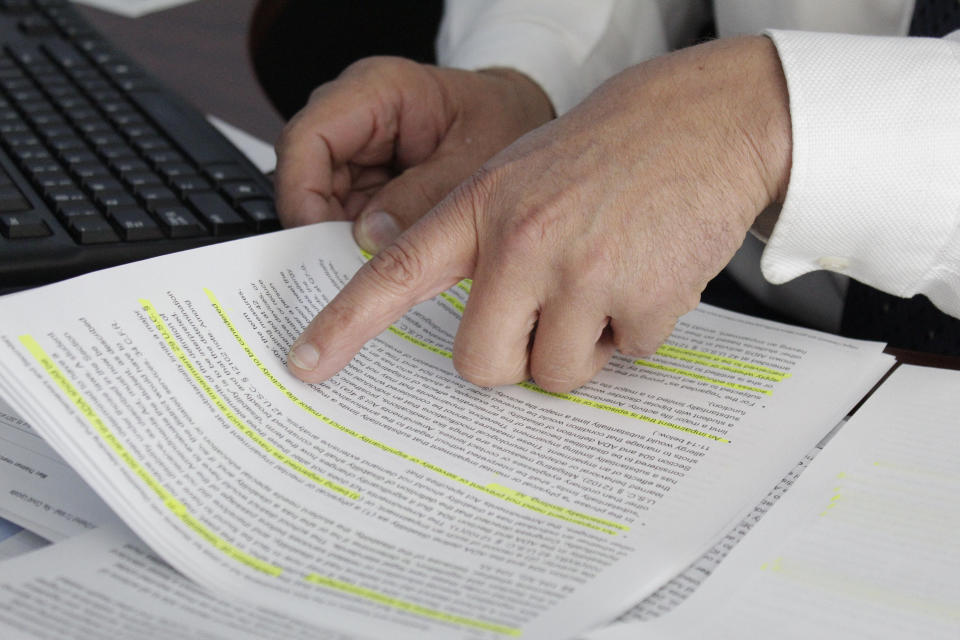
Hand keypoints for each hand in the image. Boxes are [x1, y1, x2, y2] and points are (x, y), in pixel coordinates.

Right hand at [274, 56, 552, 250]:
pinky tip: (382, 269)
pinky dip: (360, 244)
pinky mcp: (368, 179)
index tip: (319, 243)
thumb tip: (368, 238)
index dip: (302, 195)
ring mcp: (359, 149)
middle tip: (345, 277)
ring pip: (322, 203)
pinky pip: (347, 215)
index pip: (307, 140)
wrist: (523, 121)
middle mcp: (355, 116)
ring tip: (371, 279)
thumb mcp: (475, 162)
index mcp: (376, 90)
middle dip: (321, 229)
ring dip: (341, 242)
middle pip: (306, 176)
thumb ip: (424, 197)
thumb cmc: (506, 122)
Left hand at [287, 37, 791, 391]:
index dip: (346, 324)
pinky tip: (650, 273)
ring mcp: (582, 271)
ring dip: (582, 347)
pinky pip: (625, 357)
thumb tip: (482, 336)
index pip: (397, 273)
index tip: (306, 363)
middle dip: (512, 359)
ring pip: (556, 374)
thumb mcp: (524, 176)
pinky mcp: (643, 299)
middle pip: (480, 365)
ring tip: (609, 283)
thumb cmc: (611, 152)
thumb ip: (485, 245)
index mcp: (483, 207)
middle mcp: (522, 240)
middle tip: (546, 319)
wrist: (708, 119)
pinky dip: (637, 331)